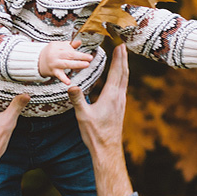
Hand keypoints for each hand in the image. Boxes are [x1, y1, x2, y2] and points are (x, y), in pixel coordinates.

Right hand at [38, 39, 93, 83]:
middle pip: (69, 55)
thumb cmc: (51, 53)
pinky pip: (59, 76)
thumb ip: (69, 45)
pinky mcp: (53, 72)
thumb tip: (80, 42)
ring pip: (66, 64)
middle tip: (90, 58)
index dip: (79, 53)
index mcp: (57, 47)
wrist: (37, 61)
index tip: (88, 56)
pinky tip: (69, 82)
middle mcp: (55, 54)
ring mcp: (54, 63)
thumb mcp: (58, 46)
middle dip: (80, 56)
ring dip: (77, 64)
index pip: (69, 49)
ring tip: (86, 65)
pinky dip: (63, 79)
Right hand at [66, 44, 131, 195]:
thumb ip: (78, 99)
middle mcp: (119, 97)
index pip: (117, 72)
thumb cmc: (95, 134)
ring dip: (124, 67)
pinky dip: (122, 77)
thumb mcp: (83, 116)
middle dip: (123, 58)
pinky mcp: (120, 108)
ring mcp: (121, 103)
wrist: (107, 149)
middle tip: (123, 45)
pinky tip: (118, 79)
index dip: (118, 58)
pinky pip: (123, 87)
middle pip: (124, 73)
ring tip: (122, 57)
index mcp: (111, 96)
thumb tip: (71, 85)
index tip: (120, 45)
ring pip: (125, 80)